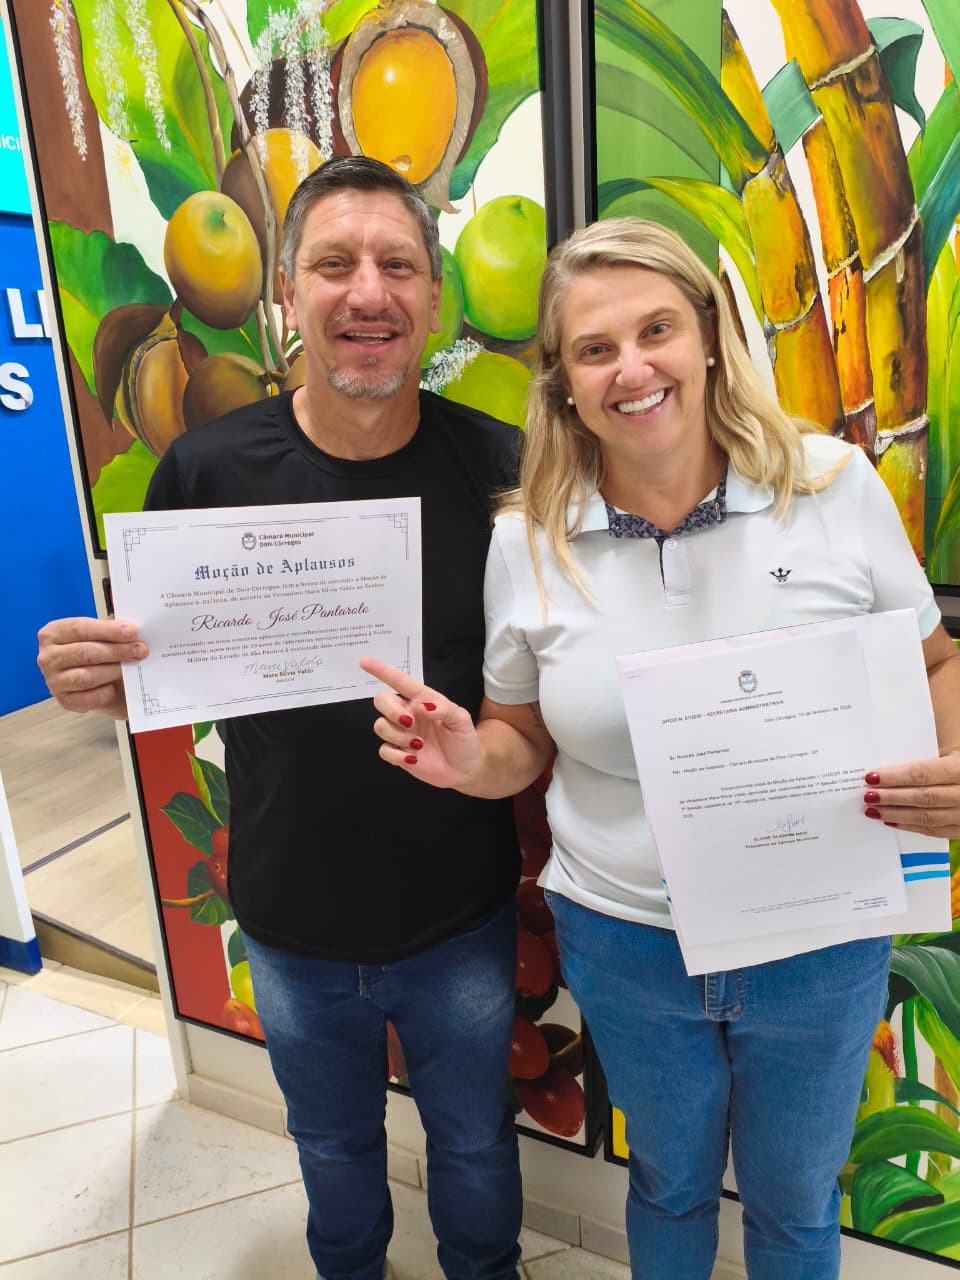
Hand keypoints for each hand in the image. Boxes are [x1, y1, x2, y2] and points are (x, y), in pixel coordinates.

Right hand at [37, 616, 146, 719]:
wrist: (98, 680)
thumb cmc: (98, 652)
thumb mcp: (102, 634)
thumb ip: (112, 628)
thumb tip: (131, 627)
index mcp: (53, 633)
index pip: (79, 629)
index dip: (108, 630)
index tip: (131, 631)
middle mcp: (48, 657)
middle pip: (84, 653)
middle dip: (116, 651)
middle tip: (140, 650)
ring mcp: (54, 681)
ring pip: (86, 677)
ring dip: (114, 671)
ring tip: (132, 666)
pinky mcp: (65, 701)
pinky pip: (89, 698)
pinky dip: (106, 692)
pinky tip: (115, 686)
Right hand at [359, 656, 481, 788]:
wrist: (465, 768)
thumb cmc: (464, 738)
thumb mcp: (462, 719)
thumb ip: (444, 709)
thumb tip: (422, 705)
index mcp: (422, 700)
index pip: (400, 682)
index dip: (382, 671)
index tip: (364, 661)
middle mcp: (408, 714)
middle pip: (381, 700)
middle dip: (391, 710)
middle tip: (410, 723)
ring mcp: (401, 734)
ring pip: (380, 725)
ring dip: (397, 735)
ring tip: (419, 745)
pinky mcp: (398, 754)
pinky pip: (383, 750)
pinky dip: (396, 754)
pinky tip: (412, 758)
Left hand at [863, 751, 959, 838]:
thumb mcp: (955, 744)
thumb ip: (930, 744)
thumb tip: (898, 735)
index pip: (923, 774)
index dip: (895, 777)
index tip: (871, 776)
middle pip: (923, 798)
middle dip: (891, 797)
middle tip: (867, 795)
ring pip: (929, 818)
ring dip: (897, 815)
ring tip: (872, 810)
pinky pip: (938, 831)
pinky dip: (913, 826)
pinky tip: (893, 821)